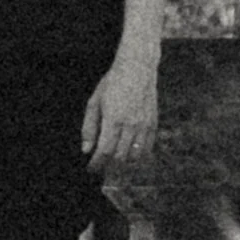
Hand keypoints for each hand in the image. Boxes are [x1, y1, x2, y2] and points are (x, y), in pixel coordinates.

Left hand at [82, 51, 158, 171]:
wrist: (137, 68)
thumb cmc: (112, 84)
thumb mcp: (94, 102)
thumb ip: (89, 127)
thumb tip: (86, 150)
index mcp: (113, 119)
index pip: (104, 151)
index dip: (97, 164)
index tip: (91, 169)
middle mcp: (130, 124)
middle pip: (120, 157)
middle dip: (109, 168)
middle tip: (102, 171)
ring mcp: (144, 125)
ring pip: (135, 156)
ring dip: (123, 167)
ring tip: (114, 169)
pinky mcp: (153, 124)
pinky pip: (147, 149)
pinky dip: (138, 158)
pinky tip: (130, 160)